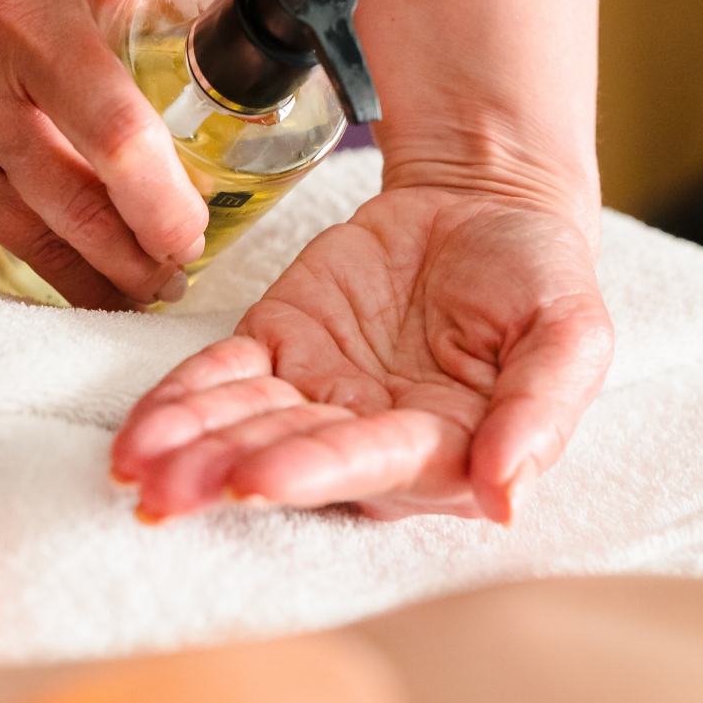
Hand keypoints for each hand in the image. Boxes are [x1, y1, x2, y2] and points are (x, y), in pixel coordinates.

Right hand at [0, 0, 329, 308]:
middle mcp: (20, 20)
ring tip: (171, 272)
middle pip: (115, 126)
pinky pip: (29, 238)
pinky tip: (121, 290)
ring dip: (135, 255)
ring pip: (71, 205)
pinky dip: (84, 277)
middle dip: (167, 203)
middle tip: (195, 234)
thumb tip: (285, 32)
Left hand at [111, 187, 612, 521]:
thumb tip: (506, 498)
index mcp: (444, 448)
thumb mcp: (570, 332)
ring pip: (243, 423)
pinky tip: (136, 429)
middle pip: (290, 455)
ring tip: (132, 465)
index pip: (372, 462)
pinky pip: (220, 376)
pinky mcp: (277, 346)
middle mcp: (370, 436)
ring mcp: (317, 395)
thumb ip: (543, 409)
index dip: (314, 469)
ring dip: (187, 447)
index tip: (258, 478)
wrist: (487, 204)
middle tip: (164, 492)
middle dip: (225, 472)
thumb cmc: (540, 278)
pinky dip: (178, 400)